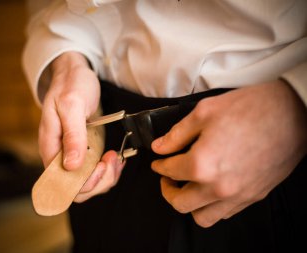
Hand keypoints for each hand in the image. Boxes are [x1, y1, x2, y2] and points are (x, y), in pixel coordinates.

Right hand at [39, 51, 123, 201]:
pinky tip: (114, 157)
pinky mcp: (82, 150)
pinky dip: (107, 168)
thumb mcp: (72, 105)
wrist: (74, 73)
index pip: (62, 183)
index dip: (84, 183)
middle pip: (77, 188)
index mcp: (51, 147)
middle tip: (113, 159)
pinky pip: (94, 170)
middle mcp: (59, 155)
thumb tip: (72, 165)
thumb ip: (72, 136)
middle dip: (100, 180)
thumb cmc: (70, 85)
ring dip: (106, 176)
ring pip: (87, 182)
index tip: (101, 165)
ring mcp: (71, 154)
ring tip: (116, 158)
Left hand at [151, 80, 306, 227]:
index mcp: (202, 164)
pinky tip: (211, 189)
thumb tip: (160, 146)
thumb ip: (177, 134)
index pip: (169, 171)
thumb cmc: (252, 109)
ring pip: (203, 217)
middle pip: (181, 203)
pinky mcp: (254, 196)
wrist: (292, 112)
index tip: (158, 162)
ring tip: (189, 188)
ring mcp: (238, 195)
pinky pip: (225, 213)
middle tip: (167, 179)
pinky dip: (212, 206)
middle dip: (168, 191)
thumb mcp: (204, 112)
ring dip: (190, 205)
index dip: (159, 165)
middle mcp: (219, 186)